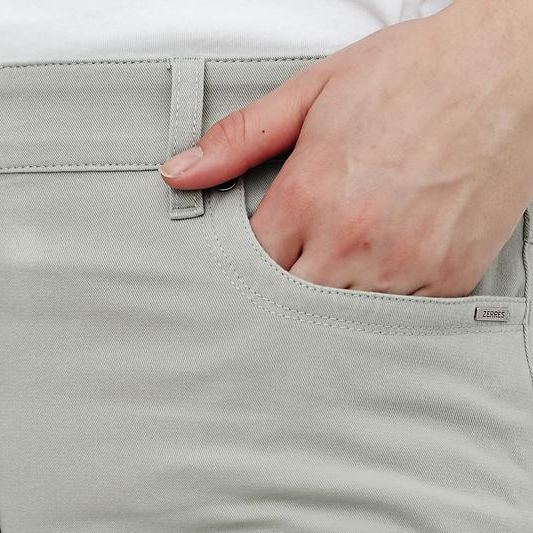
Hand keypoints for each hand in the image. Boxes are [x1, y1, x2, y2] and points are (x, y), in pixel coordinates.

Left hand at [159, 1, 532, 295]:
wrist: (508, 66)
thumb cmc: (413, 75)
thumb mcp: (313, 92)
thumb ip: (240, 139)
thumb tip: (179, 173)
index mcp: (311, 195)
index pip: (250, 269)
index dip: (246, 272)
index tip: (255, 265)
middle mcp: (353, 238)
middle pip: (291, 305)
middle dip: (285, 296)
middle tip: (297, 274)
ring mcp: (403, 264)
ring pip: (343, 320)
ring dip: (335, 304)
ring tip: (344, 270)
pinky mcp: (448, 277)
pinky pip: (400, 319)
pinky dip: (387, 305)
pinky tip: (385, 274)